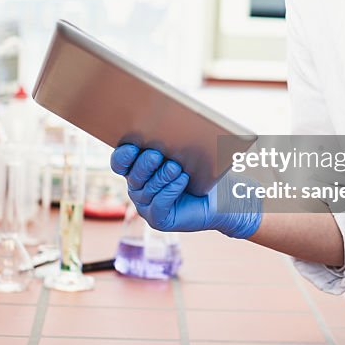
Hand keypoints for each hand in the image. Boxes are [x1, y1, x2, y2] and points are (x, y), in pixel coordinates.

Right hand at [110, 144, 261, 237]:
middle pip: (132, 176)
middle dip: (143, 165)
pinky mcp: (159, 220)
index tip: (133, 147)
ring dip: (161, 177)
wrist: (224, 196)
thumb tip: (170, 124)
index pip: (120, 163)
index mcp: (140, 169)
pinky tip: (182, 179)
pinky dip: (170, 191)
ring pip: (146, 191)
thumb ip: (174, 142)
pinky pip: (158, 205)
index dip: (122, 156)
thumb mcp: (187, 152)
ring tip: (176, 167)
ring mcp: (147, 206)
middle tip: (157, 155)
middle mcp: (139, 189)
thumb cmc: (204, 171)